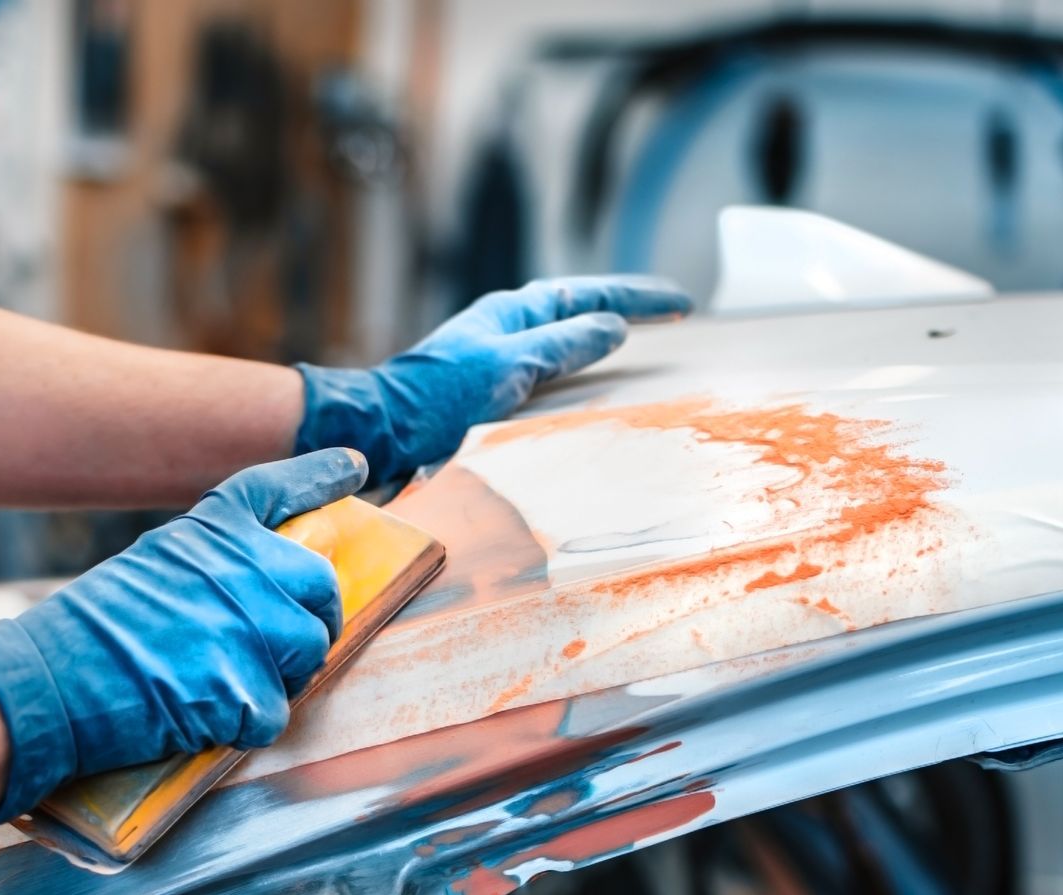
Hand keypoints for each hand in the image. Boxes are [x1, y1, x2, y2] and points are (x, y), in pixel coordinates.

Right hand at [0, 448, 366, 824]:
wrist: (48, 682)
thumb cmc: (89, 635)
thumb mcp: (152, 569)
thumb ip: (214, 569)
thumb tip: (267, 594)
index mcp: (210, 532)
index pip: (276, 489)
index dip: (319, 475)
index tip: (354, 466)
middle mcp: (240, 567)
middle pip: (319, 590)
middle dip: (311, 624)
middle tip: (282, 650)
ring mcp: (247, 626)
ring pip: (309, 656)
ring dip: (278, 680)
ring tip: (220, 686)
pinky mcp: (243, 686)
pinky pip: (276, 713)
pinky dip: (246, 727)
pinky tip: (202, 718)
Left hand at [293, 275, 690, 485]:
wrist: (381, 432)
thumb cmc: (436, 398)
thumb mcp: (510, 367)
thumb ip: (562, 345)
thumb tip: (613, 326)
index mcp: (514, 314)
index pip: (589, 294)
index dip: (638, 297)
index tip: (682, 304)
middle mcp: (507, 330)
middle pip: (580, 310)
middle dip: (628, 309)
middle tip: (674, 314)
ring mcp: (498, 359)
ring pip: (565, 341)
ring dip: (603, 340)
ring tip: (643, 343)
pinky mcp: (489, 391)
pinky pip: (549, 373)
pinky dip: (578, 374)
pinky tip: (589, 390)